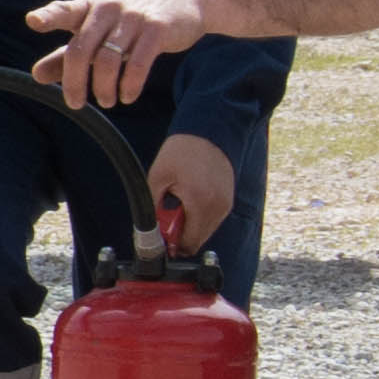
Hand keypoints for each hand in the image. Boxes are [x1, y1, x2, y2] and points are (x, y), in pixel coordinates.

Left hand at [27, 0, 217, 112]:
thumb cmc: (134, 20)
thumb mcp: (101, 32)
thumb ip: (68, 54)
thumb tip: (36, 76)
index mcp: (91, 7)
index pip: (65, 10)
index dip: (49, 16)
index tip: (33, 22)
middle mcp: (109, 8)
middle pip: (81, 49)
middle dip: (74, 82)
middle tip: (75, 104)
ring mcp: (134, 17)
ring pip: (108, 60)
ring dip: (103, 88)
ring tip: (106, 101)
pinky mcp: (157, 29)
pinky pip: (138, 63)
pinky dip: (130, 85)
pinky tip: (127, 96)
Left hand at [144, 131, 233, 256]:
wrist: (207, 132)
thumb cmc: (182, 152)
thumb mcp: (158, 178)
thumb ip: (152, 209)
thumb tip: (150, 233)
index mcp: (200, 203)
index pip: (188, 243)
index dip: (171, 245)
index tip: (161, 236)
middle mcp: (218, 207)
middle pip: (197, 241)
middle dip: (180, 235)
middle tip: (167, 217)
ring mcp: (226, 205)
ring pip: (205, 232)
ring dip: (189, 226)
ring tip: (179, 203)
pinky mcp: (228, 201)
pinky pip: (212, 220)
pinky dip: (199, 217)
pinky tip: (190, 199)